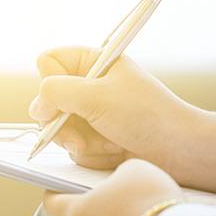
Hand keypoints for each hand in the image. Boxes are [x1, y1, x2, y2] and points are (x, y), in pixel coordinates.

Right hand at [29, 46, 200, 178]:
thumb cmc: (147, 116)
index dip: (50, 82)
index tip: (63, 100)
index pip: (49, 62)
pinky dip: (91, 153)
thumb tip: (36, 107)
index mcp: (94, 63)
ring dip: (80, 141)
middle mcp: (89, 86)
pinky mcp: (95, 138)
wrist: (178, 151)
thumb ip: (56, 93)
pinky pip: (74, 147)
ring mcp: (91, 113)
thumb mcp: (96, 96)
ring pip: (58, 128)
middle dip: (63, 123)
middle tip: (79, 135)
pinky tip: (113, 151)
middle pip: (48, 100)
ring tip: (108, 143)